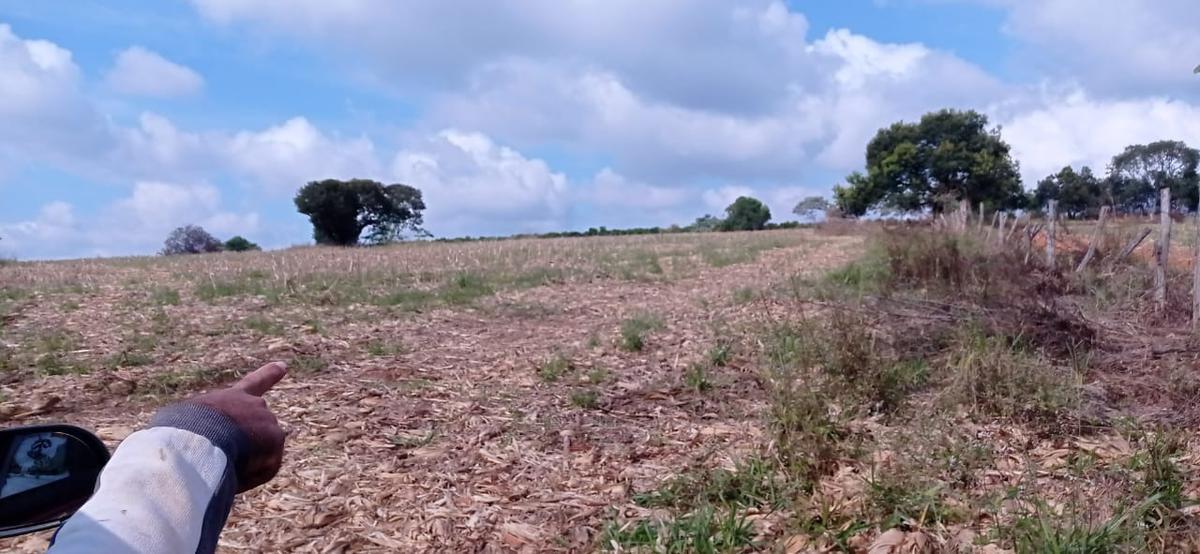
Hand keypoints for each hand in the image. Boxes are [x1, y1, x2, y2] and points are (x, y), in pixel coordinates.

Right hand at [186, 361, 287, 491]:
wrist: (198, 438)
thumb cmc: (179, 432)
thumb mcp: (180, 423)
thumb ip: (196, 428)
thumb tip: (200, 444)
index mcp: (232, 398)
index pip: (254, 384)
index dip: (269, 375)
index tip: (284, 366)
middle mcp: (256, 407)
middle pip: (256, 431)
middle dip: (247, 446)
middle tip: (224, 455)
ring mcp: (269, 425)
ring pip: (260, 452)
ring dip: (243, 462)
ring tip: (221, 462)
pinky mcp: (276, 445)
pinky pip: (264, 469)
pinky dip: (249, 477)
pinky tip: (233, 474)